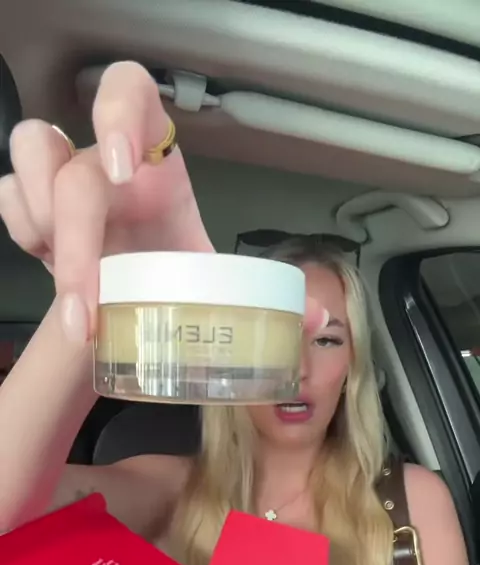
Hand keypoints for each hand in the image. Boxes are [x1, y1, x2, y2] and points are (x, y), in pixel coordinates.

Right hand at [0, 61, 212, 342]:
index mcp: (155, 158)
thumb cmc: (179, 277)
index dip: (119, 114)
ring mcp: (64, 176)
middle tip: (85, 301)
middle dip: (76, 237)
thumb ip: (210, 282)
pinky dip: (24, 230)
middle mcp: (106, 159)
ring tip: (68, 284)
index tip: (123, 171)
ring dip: (41, 221)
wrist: (148, 296)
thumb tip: (226, 314)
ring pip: (30, 151)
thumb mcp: (205, 276)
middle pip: (75, 165)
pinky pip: (9, 194)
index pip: (131, 92)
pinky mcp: (34, 203)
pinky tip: (47, 260)